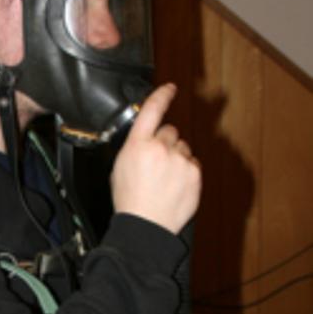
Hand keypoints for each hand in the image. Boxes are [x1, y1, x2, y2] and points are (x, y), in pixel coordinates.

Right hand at [111, 84, 201, 234]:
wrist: (146, 225)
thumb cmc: (130, 201)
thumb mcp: (120, 168)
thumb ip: (135, 148)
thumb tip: (144, 140)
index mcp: (138, 145)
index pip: (152, 110)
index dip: (162, 95)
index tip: (170, 88)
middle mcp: (160, 148)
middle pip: (169, 131)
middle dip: (165, 143)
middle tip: (156, 164)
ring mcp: (180, 160)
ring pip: (182, 147)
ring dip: (176, 158)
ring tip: (165, 180)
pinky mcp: (194, 173)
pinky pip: (192, 163)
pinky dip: (186, 171)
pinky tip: (175, 185)